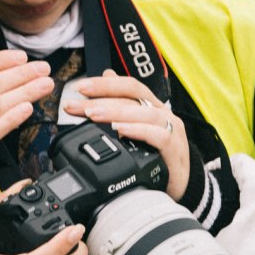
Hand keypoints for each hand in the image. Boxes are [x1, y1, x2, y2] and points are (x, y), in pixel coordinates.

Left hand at [63, 70, 190, 200]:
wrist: (178, 180)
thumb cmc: (157, 151)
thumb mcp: (136, 123)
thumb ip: (122, 99)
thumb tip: (107, 74)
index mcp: (151, 105)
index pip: (128, 86)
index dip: (104, 84)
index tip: (79, 88)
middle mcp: (162, 113)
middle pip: (132, 97)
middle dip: (101, 99)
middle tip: (76, 105)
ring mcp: (171, 129)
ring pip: (144, 113)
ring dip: (116, 112)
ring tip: (92, 114)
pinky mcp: (175, 149)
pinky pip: (158, 136)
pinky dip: (139, 131)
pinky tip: (121, 131)